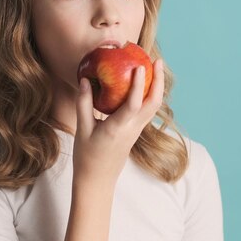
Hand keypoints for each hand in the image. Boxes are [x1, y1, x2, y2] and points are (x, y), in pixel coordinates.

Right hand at [72, 58, 164, 187]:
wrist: (97, 180)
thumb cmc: (87, 156)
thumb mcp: (82, 129)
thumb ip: (84, 104)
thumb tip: (85, 80)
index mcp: (118, 129)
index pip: (134, 105)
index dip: (139, 85)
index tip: (139, 66)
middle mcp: (132, 129)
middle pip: (154, 103)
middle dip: (158, 81)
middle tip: (157, 61)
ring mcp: (136, 131)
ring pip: (154, 107)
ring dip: (158, 87)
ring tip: (155, 67)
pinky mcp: (136, 132)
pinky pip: (148, 110)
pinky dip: (150, 95)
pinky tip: (146, 84)